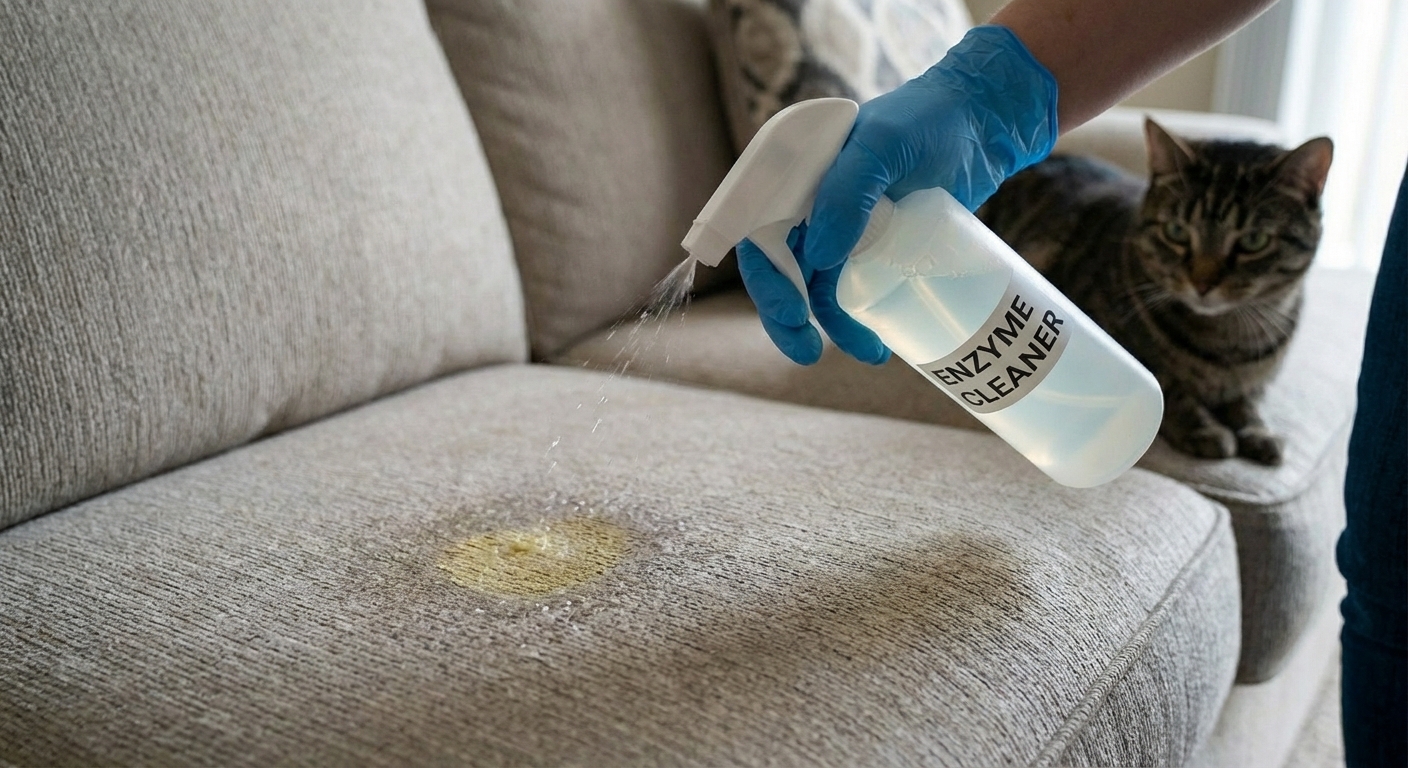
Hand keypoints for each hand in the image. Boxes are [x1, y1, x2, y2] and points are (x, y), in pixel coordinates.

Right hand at [739, 25, 1059, 364]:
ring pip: (816, 287)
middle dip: (788, 315)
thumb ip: (847, 193)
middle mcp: (806, 201)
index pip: (756, 228)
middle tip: (807, 352)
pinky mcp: (871, 244)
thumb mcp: (883, 146)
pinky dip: (859, 318)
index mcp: (791, 171)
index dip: (764, 274)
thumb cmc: (929, 119)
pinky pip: (853, 289)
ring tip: (867, 354)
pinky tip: (878, 342)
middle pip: (779, 267)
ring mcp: (839, 225)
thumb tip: (819, 259)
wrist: (982, 123)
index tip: (789, 310)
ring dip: (829, 327)